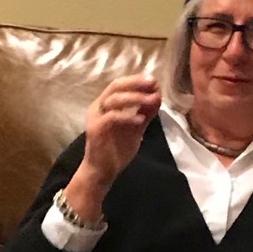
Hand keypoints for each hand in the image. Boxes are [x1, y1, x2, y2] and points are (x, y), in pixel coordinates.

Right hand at [66, 76, 160, 220]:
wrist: (103, 171)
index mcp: (106, 104)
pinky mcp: (95, 130)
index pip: (120, 85)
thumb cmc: (117, 149)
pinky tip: (140, 120)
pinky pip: (111, 118)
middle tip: (152, 83)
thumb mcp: (136, 128)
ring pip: (113, 100)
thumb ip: (145, 113)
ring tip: (151, 100)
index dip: (136, 81)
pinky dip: (127, 116)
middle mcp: (98, 107)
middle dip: (135, 83)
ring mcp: (95, 118)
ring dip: (134, 98)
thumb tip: (157, 95)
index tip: (154, 81)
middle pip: (115, 87)